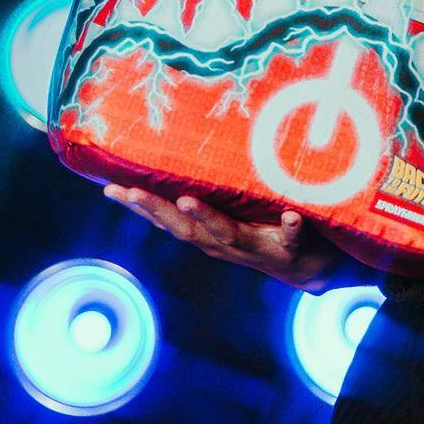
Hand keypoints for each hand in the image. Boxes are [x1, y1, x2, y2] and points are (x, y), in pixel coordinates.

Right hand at [104, 184, 367, 293]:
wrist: (313, 268)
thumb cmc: (267, 231)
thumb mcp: (234, 215)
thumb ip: (211, 194)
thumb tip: (179, 156)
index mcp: (210, 235)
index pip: (167, 220)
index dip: (139, 206)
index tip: (109, 187)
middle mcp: (227, 244)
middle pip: (186, 230)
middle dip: (156, 211)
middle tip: (130, 191)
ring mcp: (259, 247)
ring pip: (228, 234)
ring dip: (208, 219)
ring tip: (187, 199)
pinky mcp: (293, 248)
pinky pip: (292, 238)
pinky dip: (290, 228)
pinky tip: (292, 216)